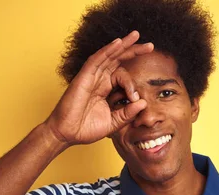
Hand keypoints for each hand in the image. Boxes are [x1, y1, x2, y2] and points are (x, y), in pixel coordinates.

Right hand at [44, 31, 153, 145]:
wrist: (67, 134)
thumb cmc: (86, 129)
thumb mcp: (113, 123)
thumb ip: (127, 114)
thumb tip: (143, 103)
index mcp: (106, 89)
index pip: (123, 77)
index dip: (132, 85)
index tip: (135, 98)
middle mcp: (100, 79)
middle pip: (118, 59)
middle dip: (134, 51)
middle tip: (151, 46)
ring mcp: (92, 77)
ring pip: (109, 55)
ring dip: (123, 45)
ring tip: (136, 35)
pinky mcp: (83, 77)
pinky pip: (96, 60)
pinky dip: (107, 50)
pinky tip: (118, 43)